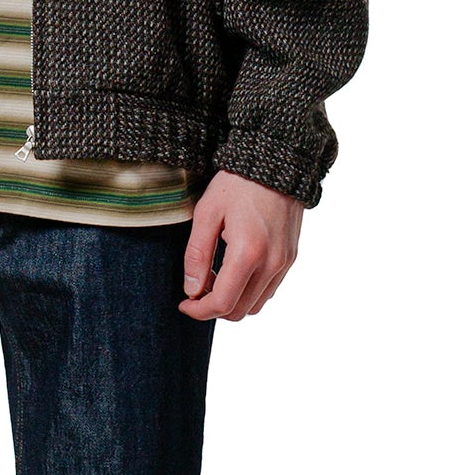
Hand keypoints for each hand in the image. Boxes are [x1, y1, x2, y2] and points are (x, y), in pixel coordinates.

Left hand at [179, 169, 302, 320]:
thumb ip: (197, 254)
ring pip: (255, 305)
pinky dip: (249, 291)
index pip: (222, 303)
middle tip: (196, 289)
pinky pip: (268, 290)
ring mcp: (284, 262)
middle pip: (239, 311)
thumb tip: (192, 290)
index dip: (199, 311)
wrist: (276, 162)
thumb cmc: (238, 184)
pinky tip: (233, 271)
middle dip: (213, 308)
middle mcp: (272, 263)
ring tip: (214, 278)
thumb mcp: (206, 213)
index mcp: (248, 253)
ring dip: (232, 301)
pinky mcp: (291, 258)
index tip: (184, 304)